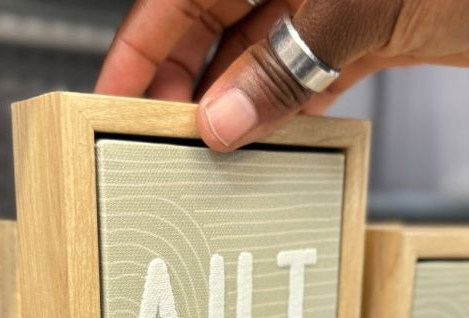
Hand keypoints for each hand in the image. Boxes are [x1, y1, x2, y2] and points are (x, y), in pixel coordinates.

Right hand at [95, 0, 468, 151]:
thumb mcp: (349, 7)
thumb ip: (279, 66)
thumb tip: (221, 120)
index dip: (139, 51)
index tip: (112, 97)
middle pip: (208, 29)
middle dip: (186, 87)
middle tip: (165, 141)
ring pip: (253, 57)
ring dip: (235, 105)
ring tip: (211, 152)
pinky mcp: (356, 30)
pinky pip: (301, 72)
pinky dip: (283, 106)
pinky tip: (266, 138)